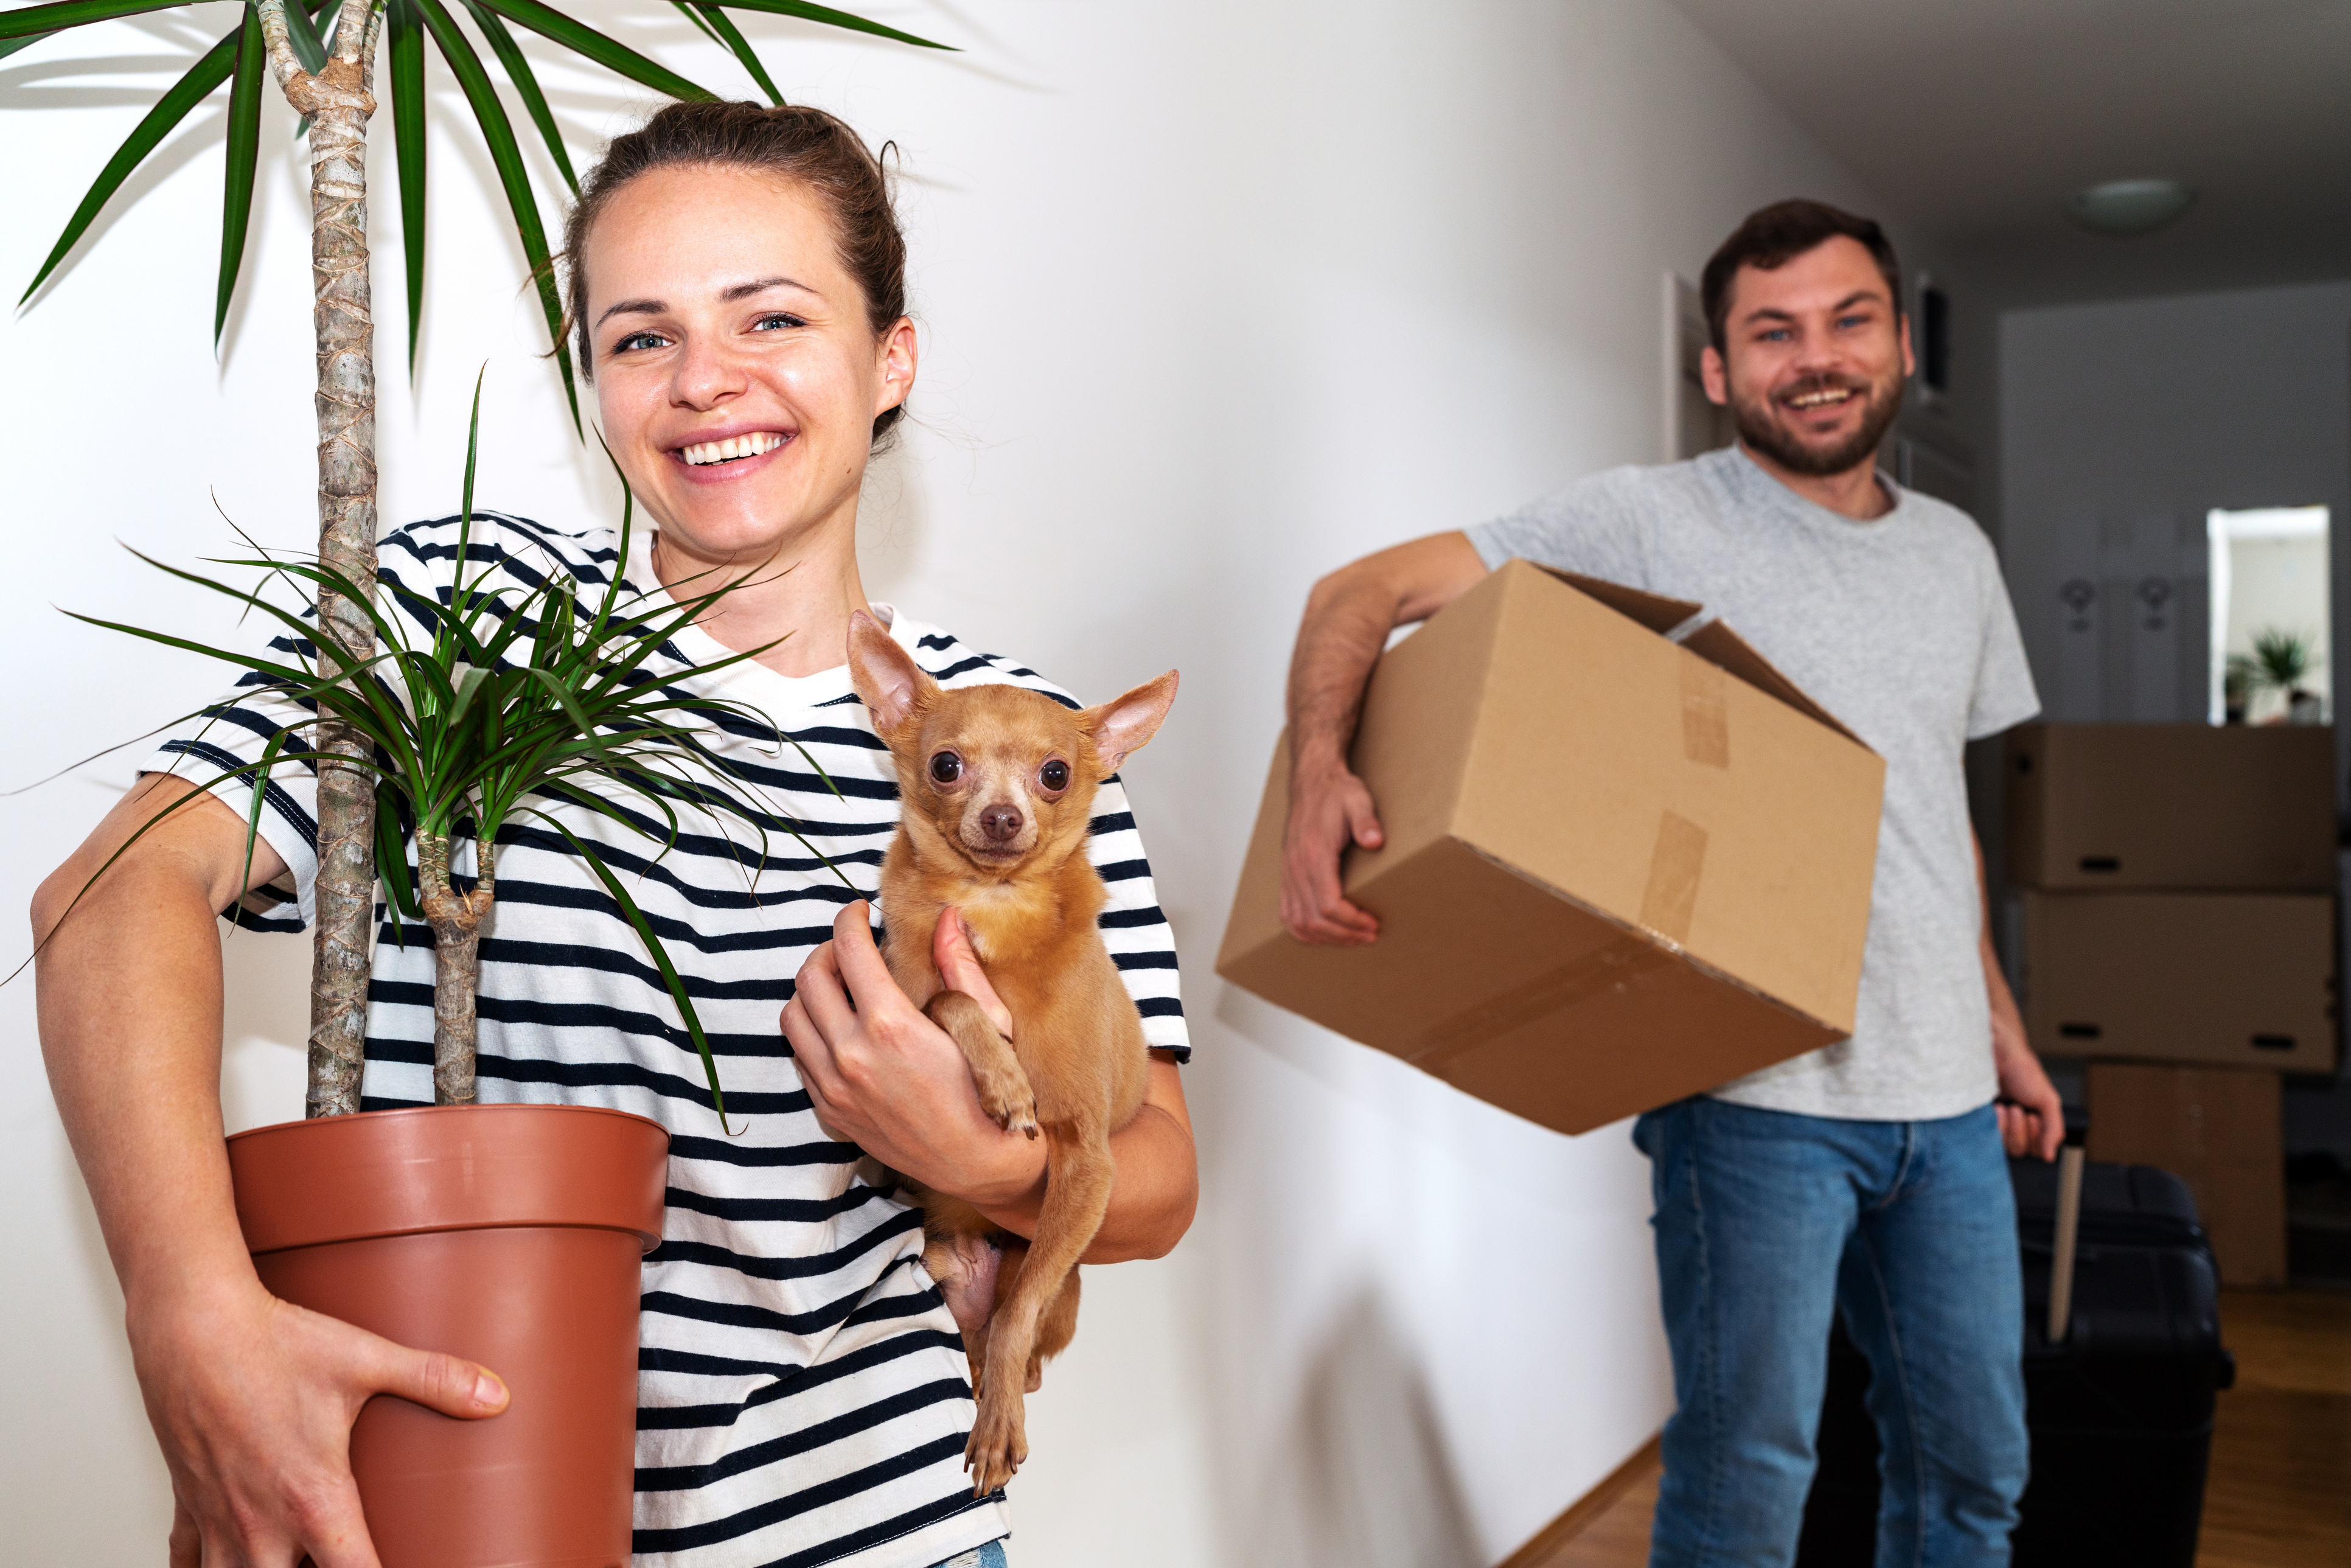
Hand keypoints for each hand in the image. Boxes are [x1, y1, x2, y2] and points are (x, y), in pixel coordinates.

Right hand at [138, 1275, 505, 1567]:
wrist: (191, 1326)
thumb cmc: (275, 1344)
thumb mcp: (366, 1360)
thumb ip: (435, 1380)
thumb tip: (497, 1395)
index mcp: (312, 1499)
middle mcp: (259, 1522)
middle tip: (336, 1560)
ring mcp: (218, 1517)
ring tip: (291, 1563)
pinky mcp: (187, 1501)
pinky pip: (186, 1560)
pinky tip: (224, 1564)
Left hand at [781, 902, 1043, 1207]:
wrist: (981, 1162)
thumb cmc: (991, 1091)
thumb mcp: (987, 1022)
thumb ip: (959, 966)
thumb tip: (946, 918)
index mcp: (891, 1025)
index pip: (848, 949)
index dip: (849, 918)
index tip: (859, 912)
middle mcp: (852, 1055)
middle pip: (809, 977)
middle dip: (827, 950)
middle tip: (851, 948)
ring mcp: (835, 1087)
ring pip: (792, 1017)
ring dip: (812, 992)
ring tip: (843, 988)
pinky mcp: (830, 1111)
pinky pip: (800, 1057)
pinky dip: (812, 1033)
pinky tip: (843, 1030)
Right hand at [1278, 755, 1384, 944]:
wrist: (1313, 781)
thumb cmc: (1337, 792)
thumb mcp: (1357, 800)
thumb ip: (1366, 821)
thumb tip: (1375, 841)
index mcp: (1314, 854)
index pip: (1328, 904)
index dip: (1351, 921)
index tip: (1373, 924)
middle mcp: (1296, 868)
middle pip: (1314, 920)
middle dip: (1344, 934)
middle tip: (1369, 935)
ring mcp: (1288, 873)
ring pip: (1298, 922)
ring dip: (1325, 937)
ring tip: (1351, 938)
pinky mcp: (1287, 875)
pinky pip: (1287, 914)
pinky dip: (1303, 931)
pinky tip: (1323, 935)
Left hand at [1992, 1014, 2063, 1162]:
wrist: (1998, 1052)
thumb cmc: (2022, 1070)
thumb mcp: (2047, 1100)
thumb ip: (2053, 1129)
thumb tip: (2049, 1156)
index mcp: (2031, 1122)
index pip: (2035, 1150)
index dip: (2036, 1139)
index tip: (2034, 1117)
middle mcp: (2012, 1125)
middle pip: (2018, 1150)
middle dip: (2021, 1130)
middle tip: (2019, 1109)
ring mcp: (1993, 1123)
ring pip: (2002, 1147)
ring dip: (2009, 1127)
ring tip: (2009, 1106)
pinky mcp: (1976, 1120)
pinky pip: (1985, 1138)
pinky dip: (1996, 1125)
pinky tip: (1997, 1108)